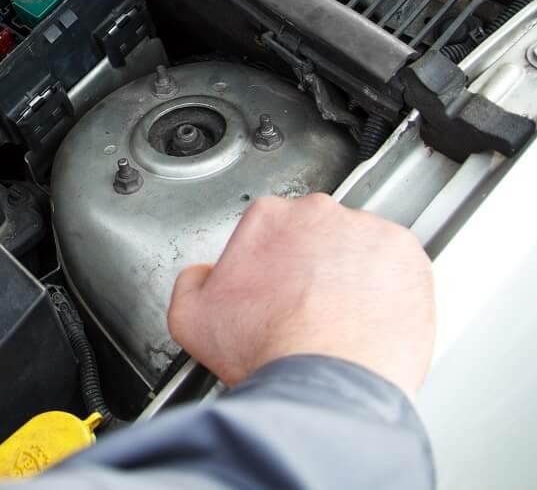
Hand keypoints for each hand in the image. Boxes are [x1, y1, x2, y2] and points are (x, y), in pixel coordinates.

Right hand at [167, 194, 433, 397]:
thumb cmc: (268, 350)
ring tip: (340, 316)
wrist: (326, 385)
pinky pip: (396, 265)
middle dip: (309, 264)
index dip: (266, 265)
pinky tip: (368, 316)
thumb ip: (191, 282)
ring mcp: (367, 232)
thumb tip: (202, 275)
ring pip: (356, 247)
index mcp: (267, 217)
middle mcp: (318, 214)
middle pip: (313, 234)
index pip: (266, 231)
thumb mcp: (190, 318)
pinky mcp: (407, 256)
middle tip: (305, 306)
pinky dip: (386, 287)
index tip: (271, 290)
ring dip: (349, 273)